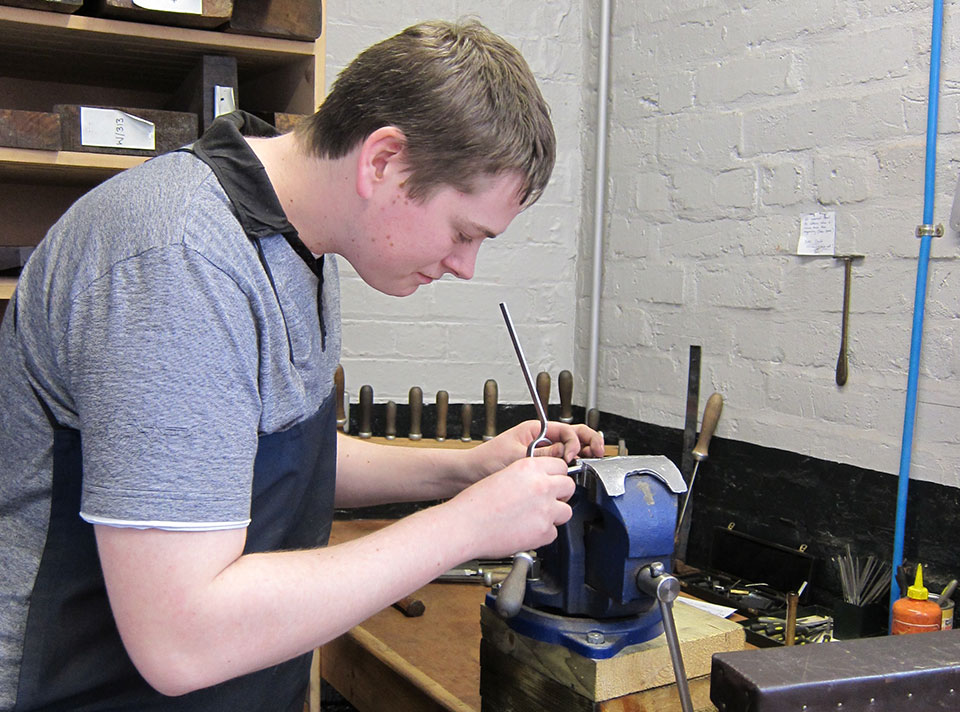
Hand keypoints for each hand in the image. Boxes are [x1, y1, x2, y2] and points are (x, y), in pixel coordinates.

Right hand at [446, 456, 575, 558]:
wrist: (465, 525)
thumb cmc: (475, 503)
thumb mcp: (503, 476)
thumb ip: (526, 477)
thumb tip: (540, 483)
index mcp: (529, 468)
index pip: (560, 466)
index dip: (556, 475)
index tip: (553, 481)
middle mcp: (541, 486)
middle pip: (569, 486)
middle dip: (561, 494)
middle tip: (548, 500)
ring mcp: (545, 509)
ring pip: (566, 511)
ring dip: (554, 515)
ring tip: (536, 517)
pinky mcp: (544, 531)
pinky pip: (554, 532)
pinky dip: (543, 534)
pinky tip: (528, 530)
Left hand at [468, 420, 604, 478]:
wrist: (470, 474)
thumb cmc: (486, 461)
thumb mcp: (518, 457)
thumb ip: (543, 456)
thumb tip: (566, 456)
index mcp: (536, 430)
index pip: (567, 430)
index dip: (575, 442)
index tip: (572, 457)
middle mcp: (541, 439)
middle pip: (574, 436)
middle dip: (589, 442)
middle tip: (599, 453)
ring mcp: (541, 452)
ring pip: (570, 449)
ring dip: (583, 453)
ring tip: (592, 460)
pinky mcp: (538, 466)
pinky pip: (560, 464)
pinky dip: (571, 467)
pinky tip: (575, 474)